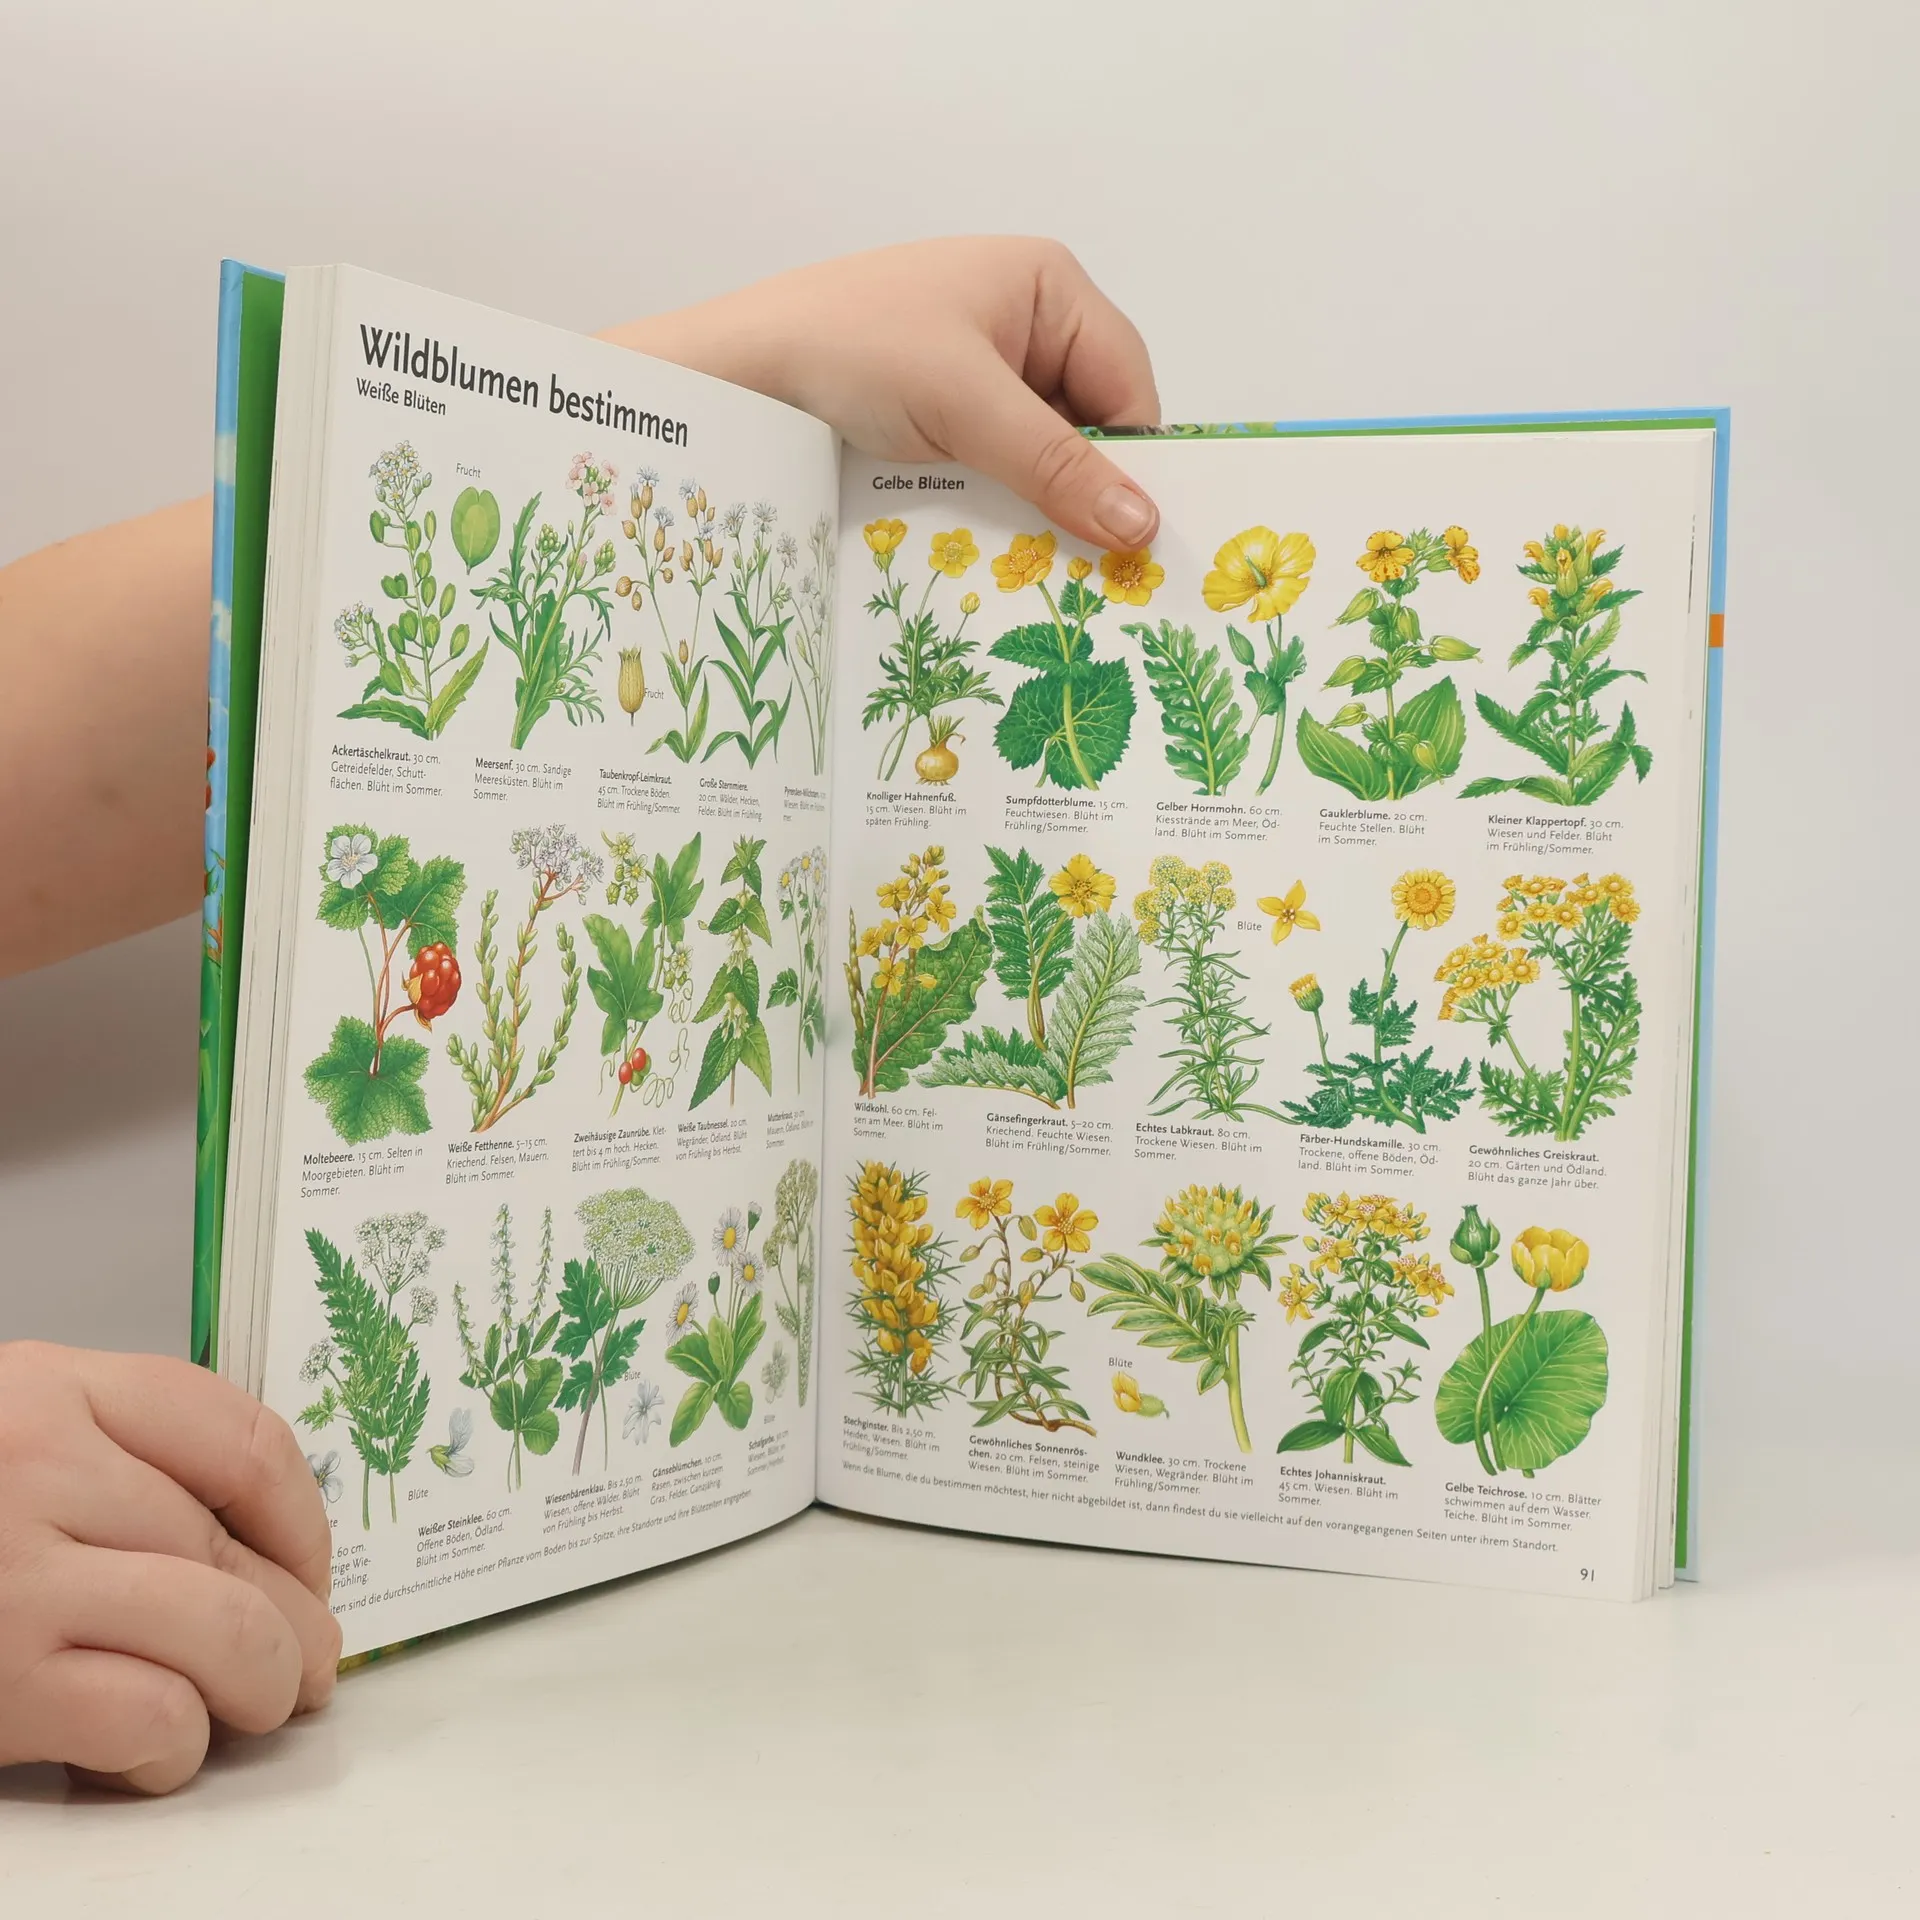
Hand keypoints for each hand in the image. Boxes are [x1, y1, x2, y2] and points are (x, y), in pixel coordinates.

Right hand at [0, 1343, 339, 1793]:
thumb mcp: (5, 1436)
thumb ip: (107, 1459)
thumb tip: (244, 1545)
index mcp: (54, 1386)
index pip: (239, 1438)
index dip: (301, 1517)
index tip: (312, 1567)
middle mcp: (40, 1465)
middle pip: (230, 1546)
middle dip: (294, 1618)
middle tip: (311, 1663)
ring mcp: (13, 1576)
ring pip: (220, 1629)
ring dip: (261, 1685)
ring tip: (262, 1707)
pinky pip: (147, 1713)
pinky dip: (174, 1745)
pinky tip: (160, 1751)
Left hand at [606, 236, 1162, 549]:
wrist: (732, 373)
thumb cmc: (849, 350)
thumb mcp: (967, 405)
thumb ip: (1058, 465)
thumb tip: (1143, 527)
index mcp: (1045, 285)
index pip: (1127, 382)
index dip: (1134, 458)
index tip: (1136, 536)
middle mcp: (1019, 320)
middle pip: (1088, 421)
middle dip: (1083, 486)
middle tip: (1090, 563)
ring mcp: (975, 368)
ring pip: (1040, 453)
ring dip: (1036, 503)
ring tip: (1036, 561)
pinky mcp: (937, 412)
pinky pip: (993, 465)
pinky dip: (994, 502)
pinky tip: (985, 542)